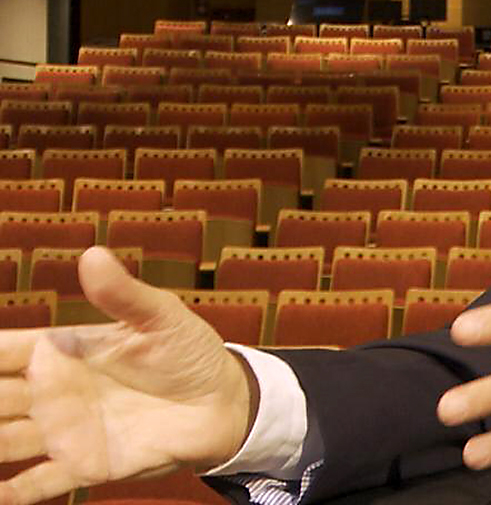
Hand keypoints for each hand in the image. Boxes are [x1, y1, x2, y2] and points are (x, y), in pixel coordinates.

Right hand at [0, 247, 255, 504]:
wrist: (223, 400)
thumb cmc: (188, 352)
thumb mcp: (160, 317)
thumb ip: (123, 293)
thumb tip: (93, 255)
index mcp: (64, 351)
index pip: (2, 351)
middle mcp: (55, 393)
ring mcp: (67, 431)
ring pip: (4, 441)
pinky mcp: (88, 465)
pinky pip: (39, 483)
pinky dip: (12, 492)